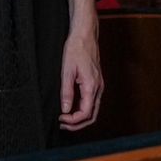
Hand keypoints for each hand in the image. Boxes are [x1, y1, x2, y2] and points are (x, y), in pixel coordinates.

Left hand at [58, 0, 102, 130]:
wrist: (85, 35)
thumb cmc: (76, 49)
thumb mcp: (66, 71)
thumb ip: (66, 91)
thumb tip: (65, 109)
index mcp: (91, 86)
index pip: (85, 113)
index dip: (73, 120)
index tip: (61, 118)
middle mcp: (98, 88)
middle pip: (92, 116)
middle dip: (78, 124)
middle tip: (63, 124)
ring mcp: (99, 85)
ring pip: (93, 110)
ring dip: (80, 118)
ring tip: (66, 119)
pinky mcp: (96, 82)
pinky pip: (92, 102)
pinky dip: (84, 109)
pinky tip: (73, 108)